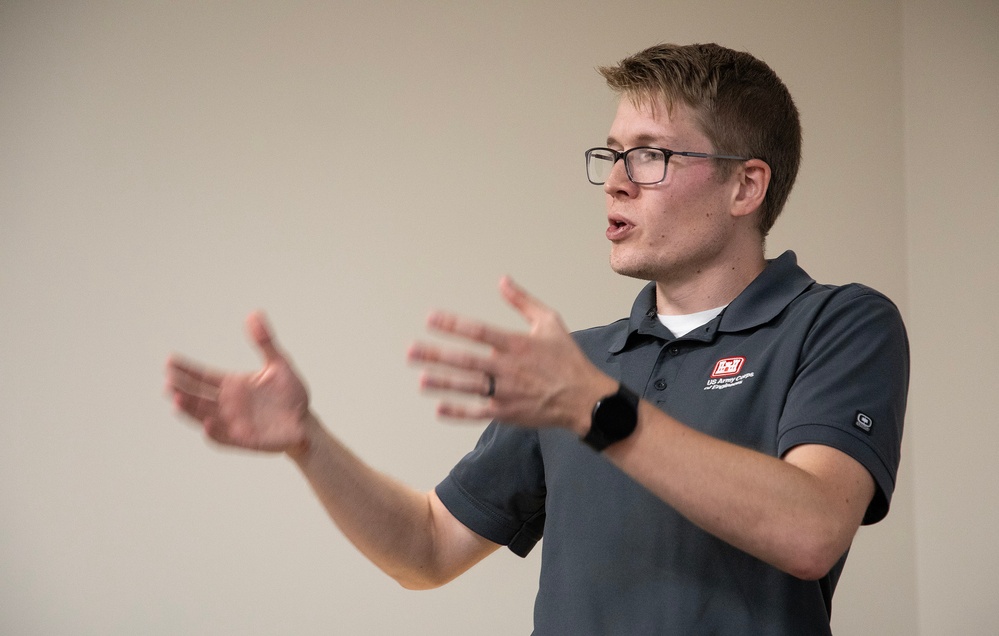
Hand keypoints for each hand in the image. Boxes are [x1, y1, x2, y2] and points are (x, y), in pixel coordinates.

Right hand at [166, 312, 310, 453]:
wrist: (305, 422)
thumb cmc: (291, 393)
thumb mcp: (279, 364)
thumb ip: (265, 341)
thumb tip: (254, 313)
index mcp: (233, 385)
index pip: (203, 376)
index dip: (186, 370)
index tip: (170, 361)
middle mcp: (228, 403)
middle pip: (198, 396)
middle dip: (182, 389)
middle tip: (167, 381)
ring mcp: (233, 422)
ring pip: (203, 415)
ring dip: (190, 409)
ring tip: (176, 399)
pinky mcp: (243, 440)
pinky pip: (223, 438)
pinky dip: (213, 432)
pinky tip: (207, 423)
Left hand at [407, 277, 615, 433]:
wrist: (585, 399)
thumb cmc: (567, 360)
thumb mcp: (550, 322)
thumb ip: (523, 302)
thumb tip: (502, 280)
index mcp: (516, 344)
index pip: (478, 331)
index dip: (452, 324)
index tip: (430, 319)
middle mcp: (508, 368)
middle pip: (466, 360)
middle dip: (437, 355)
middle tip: (412, 351)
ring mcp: (506, 392)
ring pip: (468, 387)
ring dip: (442, 382)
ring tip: (420, 377)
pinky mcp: (507, 412)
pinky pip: (477, 412)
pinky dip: (458, 412)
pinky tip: (439, 408)